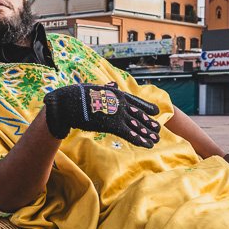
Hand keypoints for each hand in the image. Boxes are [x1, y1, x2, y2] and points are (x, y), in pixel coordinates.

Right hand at [43, 82, 160, 146]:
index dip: (146, 107)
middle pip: (139, 114)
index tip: (155, 111)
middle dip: (149, 122)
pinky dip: (140, 140)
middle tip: (158, 129)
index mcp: (117, 94)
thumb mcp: (95, 88)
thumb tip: (113, 84)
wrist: (71, 103)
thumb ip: (106, 88)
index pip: (135, 101)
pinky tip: (148, 145)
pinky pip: (130, 134)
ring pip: (137, 125)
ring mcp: (118, 115)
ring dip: (147, 133)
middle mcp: (121, 104)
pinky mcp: (114, 126)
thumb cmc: (78, 95)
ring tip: (156, 139)